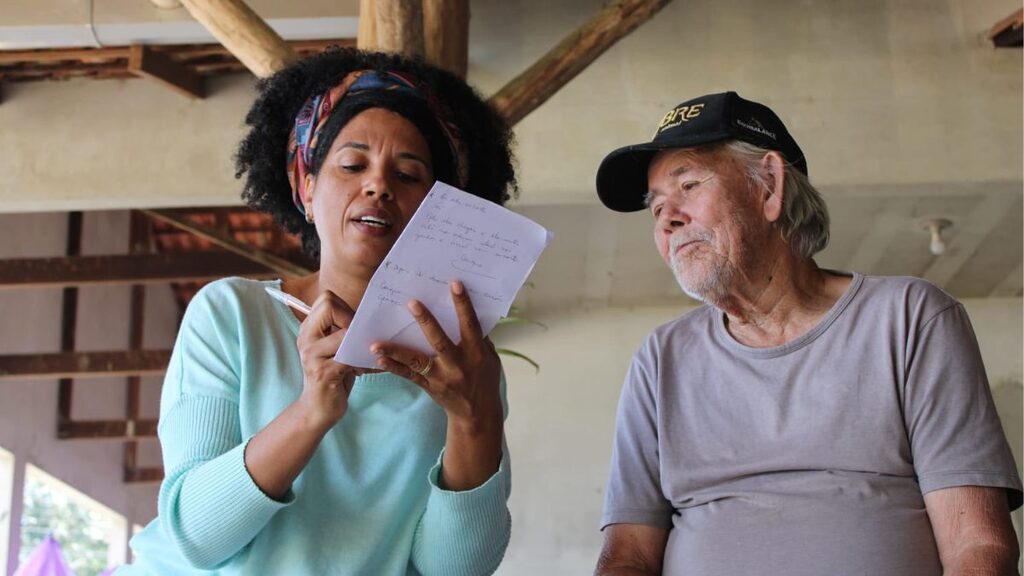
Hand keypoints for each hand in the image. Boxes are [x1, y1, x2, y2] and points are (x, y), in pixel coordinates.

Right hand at [295, 290, 360, 429]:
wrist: (318, 408)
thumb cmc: (333, 374)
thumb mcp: (333, 348)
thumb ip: (341, 330)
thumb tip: (369, 312)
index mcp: (308, 329)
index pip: (326, 299)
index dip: (345, 307)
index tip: (353, 326)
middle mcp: (305, 339)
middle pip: (330, 306)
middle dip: (352, 319)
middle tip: (358, 339)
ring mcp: (312, 355)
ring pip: (344, 332)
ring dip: (360, 343)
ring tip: (361, 357)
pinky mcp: (324, 372)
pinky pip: (349, 356)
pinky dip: (361, 362)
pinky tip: (361, 370)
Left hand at [371, 280, 501, 427]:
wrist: (477, 413)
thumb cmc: (484, 378)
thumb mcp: (489, 357)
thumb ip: (479, 337)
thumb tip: (469, 310)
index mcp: (476, 353)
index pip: (470, 325)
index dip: (463, 304)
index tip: (454, 283)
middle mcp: (459, 365)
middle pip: (440, 340)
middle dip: (426, 321)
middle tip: (411, 302)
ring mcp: (442, 377)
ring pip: (417, 361)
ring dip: (396, 351)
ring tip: (376, 343)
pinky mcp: (430, 387)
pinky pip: (409, 376)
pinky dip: (392, 367)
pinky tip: (377, 359)